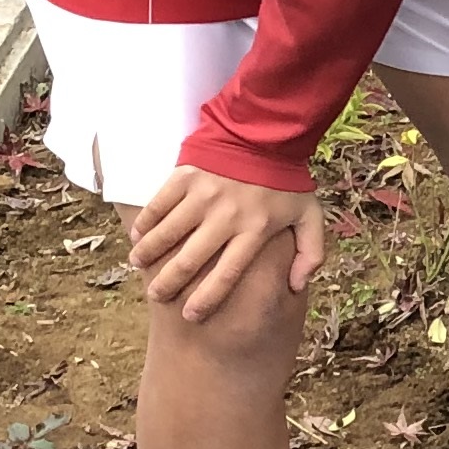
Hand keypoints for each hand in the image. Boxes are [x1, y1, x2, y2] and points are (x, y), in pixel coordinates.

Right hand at [130, 165, 323, 323]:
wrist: (268, 132)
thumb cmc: (287, 178)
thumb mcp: (310, 215)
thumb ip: (310, 253)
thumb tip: (298, 287)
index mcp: (255, 230)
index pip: (227, 274)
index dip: (207, 299)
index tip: (190, 316)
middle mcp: (226, 216)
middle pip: (190, 260)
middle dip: (169, 284)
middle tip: (157, 296)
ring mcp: (203, 195)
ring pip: (167, 233)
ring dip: (148, 253)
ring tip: (138, 265)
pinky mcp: (186, 176)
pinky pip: (159, 204)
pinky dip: (146, 221)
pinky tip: (137, 235)